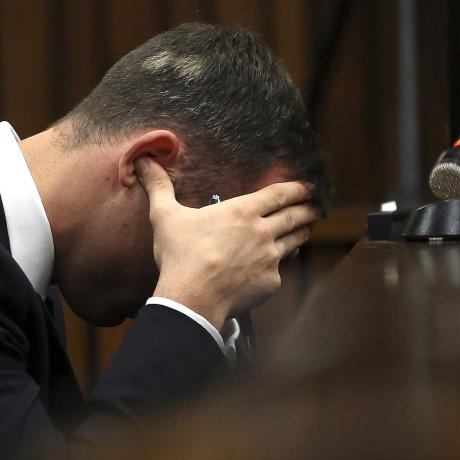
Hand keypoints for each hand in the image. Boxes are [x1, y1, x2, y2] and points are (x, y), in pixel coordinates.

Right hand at [134, 158, 319, 330]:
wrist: (192, 298)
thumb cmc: (180, 256)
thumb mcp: (166, 216)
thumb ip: (159, 187)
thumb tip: (143, 162)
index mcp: (242, 211)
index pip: (280, 193)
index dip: (298, 188)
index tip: (308, 187)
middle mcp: (263, 231)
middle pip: (295, 215)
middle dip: (308, 209)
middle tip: (316, 207)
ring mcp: (270, 258)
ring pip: (295, 241)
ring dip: (302, 234)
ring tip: (305, 231)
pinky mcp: (271, 282)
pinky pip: (281, 271)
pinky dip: (280, 266)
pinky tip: (277, 267)